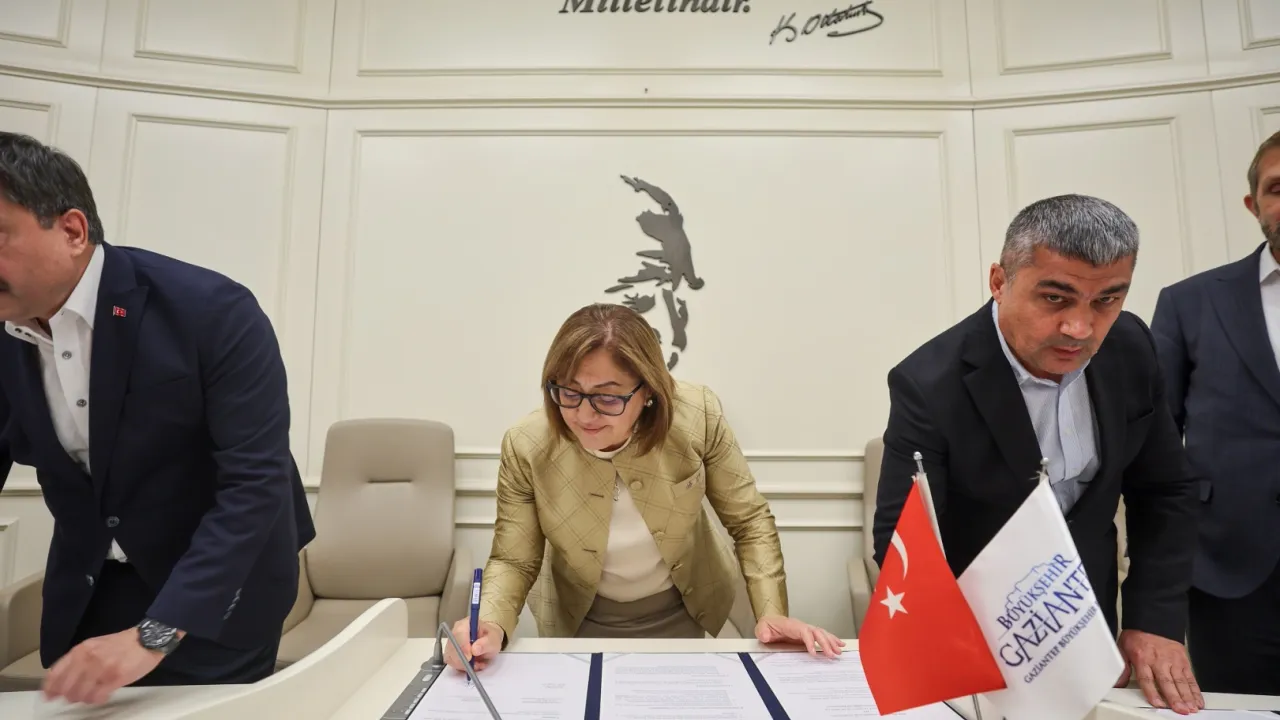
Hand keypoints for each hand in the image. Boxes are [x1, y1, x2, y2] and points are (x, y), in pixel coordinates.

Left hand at [42, 628, 164, 704]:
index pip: (56, 673)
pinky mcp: (115, 678)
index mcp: (81, 650)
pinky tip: (102, 696)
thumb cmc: (121, 644)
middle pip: (67, 687)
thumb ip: (79, 660)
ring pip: (81, 694)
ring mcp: (101, 669)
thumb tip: (65, 680)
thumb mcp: (95, 645)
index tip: (48, 697)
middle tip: (75, 698)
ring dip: (84, 699)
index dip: (50, 688)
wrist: (147, 639)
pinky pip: (97, 696)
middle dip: (69, 696)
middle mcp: (88, 659)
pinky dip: (97, 699)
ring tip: (92, 695)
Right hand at [443, 618, 503, 671]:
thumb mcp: (494, 639)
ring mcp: (451, 643)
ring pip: (450, 656)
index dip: (462, 646)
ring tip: (478, 664)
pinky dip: (462, 667)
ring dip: (463, 665)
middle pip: (451, 646)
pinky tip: (473, 665)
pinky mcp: (451, 653)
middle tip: (474, 665)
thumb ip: (486, 643)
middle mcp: (455, 631)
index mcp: (465, 623)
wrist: (488, 641)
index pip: (459, 633)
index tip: (469, 657)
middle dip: (462, 659)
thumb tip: (475, 649)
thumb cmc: (491, 637)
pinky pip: (452, 663)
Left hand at [754, 615, 844, 658]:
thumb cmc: (767, 626)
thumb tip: (765, 636)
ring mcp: (806, 629)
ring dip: (831, 642)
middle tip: (832, 655)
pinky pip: (822, 635)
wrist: (770, 621)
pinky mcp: (809, 634)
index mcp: (791, 625)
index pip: (804, 631)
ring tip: (839, 651)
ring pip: (822, 633)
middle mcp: (801, 626)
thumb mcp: (761, 628)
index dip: (810, 641)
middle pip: (817, 632)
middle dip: (825, 643)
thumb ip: (763, 632)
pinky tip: (840, 644)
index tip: (813, 653)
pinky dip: (832, 639)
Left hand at [1117, 629, 1202, 713]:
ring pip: (1181, 681)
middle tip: (1180, 709)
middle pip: (1167, 682)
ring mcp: (1173, 661)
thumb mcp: (1123, 648)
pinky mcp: (1183, 661)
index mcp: (1142, 658)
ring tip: (1191, 708)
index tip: (1157, 703)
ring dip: (1187, 696)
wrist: (1152, 620)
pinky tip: (1198, 700)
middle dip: (1174, 697)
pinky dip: (1195, 690)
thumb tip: (1117, 683)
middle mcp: (1159, 660)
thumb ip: (1122, 668)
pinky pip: (1190, 677)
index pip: (1147, 678)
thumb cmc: (1138, 636)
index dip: (1152, 692)